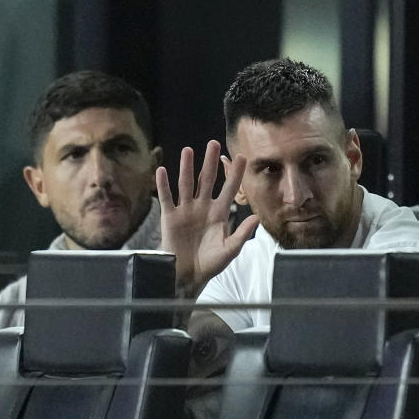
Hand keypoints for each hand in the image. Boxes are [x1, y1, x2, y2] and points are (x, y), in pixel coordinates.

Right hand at [156, 141, 258, 292]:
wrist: (189, 275)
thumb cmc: (211, 263)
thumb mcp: (230, 250)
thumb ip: (242, 234)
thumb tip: (256, 218)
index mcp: (219, 213)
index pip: (229, 189)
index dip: (235, 174)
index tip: (242, 157)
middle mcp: (203, 207)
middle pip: (207, 180)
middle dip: (210, 162)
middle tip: (213, 143)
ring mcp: (186, 210)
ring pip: (187, 184)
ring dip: (187, 168)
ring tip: (188, 151)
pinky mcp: (170, 217)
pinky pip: (167, 198)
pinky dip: (163, 185)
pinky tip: (162, 170)